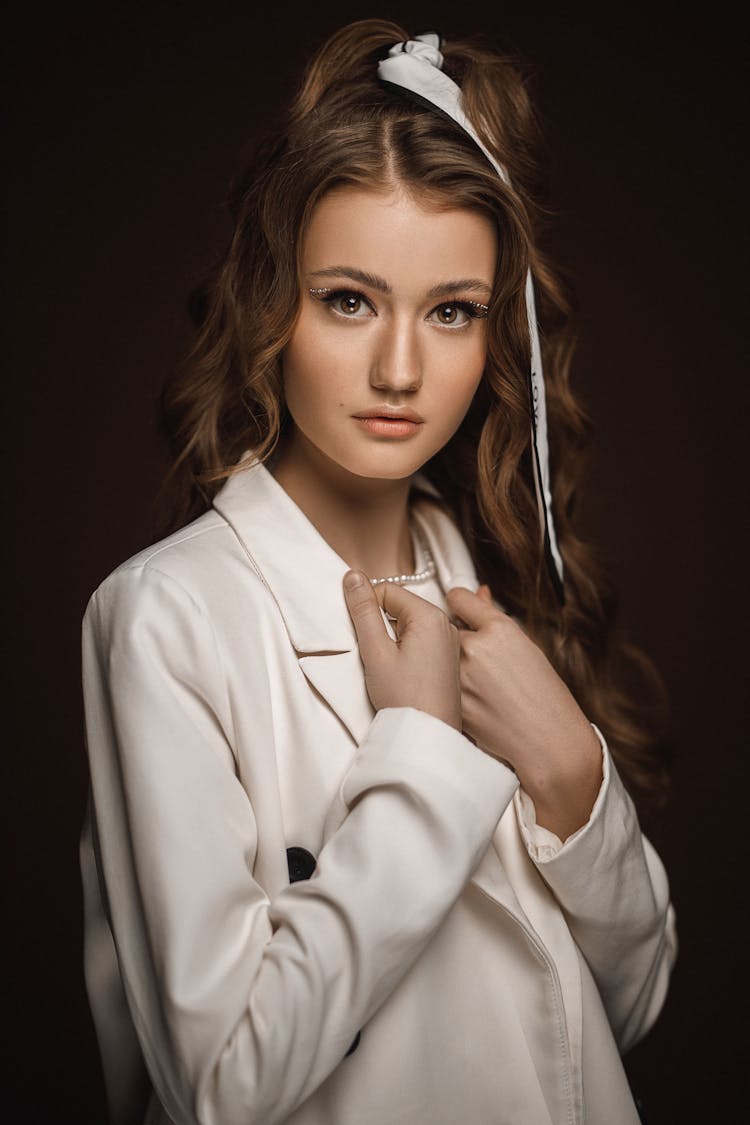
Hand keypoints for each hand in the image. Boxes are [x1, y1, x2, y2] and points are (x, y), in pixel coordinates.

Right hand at [343, 571, 461, 731]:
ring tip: (388, 668)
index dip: (367, 609)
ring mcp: (449, 643)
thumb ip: (363, 611)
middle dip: (380, 625)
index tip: (361, 635)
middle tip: (374, 655)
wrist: (429, 737)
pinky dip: (404, 651)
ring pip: (408, 626)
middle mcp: (446, 625)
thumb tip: (353, 576)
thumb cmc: (405, 698)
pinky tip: (400, 674)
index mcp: (430, 616)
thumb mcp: (375, 650)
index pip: (388, 591)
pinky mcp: (448, 660)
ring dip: (391, 640)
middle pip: (400, 607)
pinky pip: (421, 642)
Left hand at [445, 584, 602, 838]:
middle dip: (454, 635)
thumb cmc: (543, 694)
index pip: (459, 598)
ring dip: (448, 661)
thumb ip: (495, 620)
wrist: (546, 740)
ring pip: (440, 656)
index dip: (459, 602)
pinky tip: (474, 697)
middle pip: (445, 627)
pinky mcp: (449, 701)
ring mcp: (458, 677)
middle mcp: (474, 649)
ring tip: (480, 680)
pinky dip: (448, 685)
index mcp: (497, 629)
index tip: (459, 605)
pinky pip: (441, 683)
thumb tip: (479, 593)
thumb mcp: (526, 647)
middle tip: (478, 654)